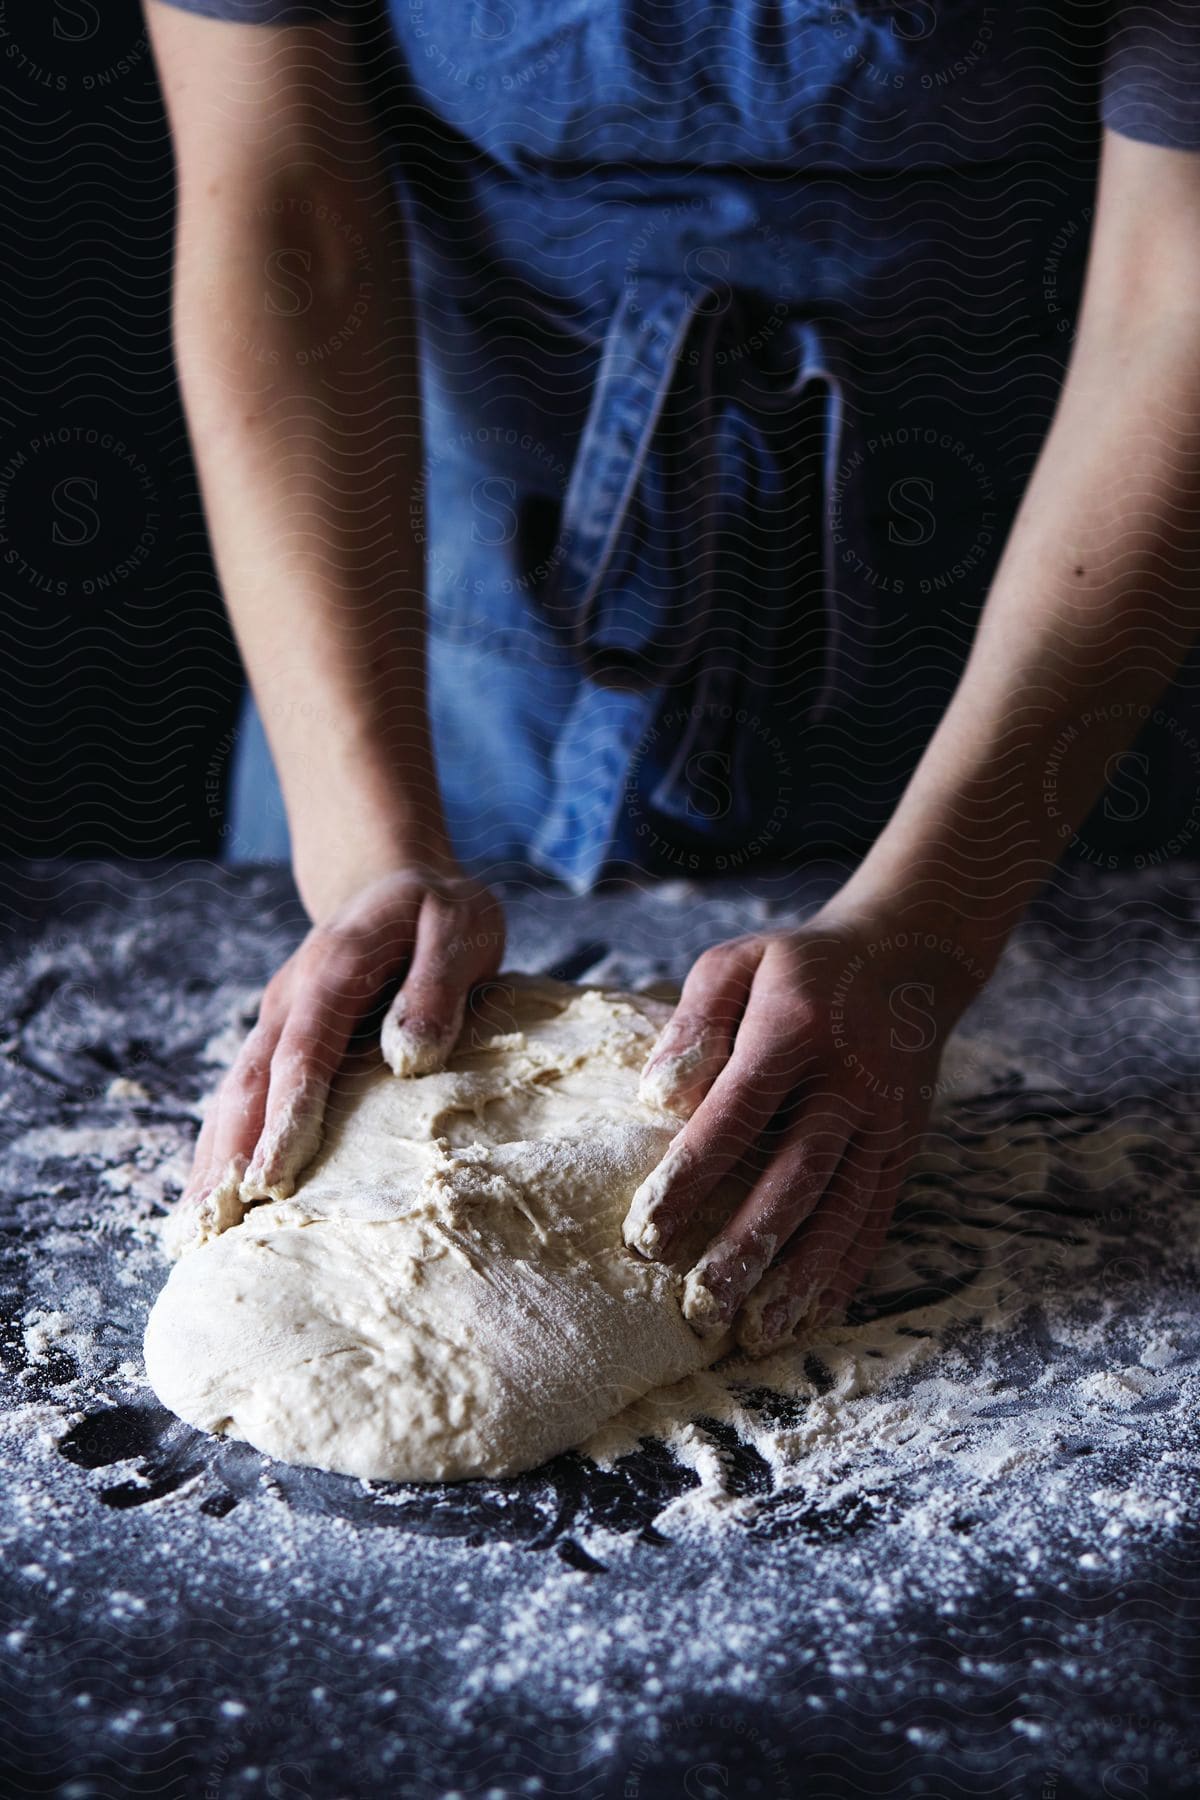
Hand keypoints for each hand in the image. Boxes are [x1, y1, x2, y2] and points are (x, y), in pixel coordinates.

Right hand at [183, 864, 504, 1216]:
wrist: (395, 876)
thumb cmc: (439, 911)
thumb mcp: (460, 929)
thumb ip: (436, 987)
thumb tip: (409, 1057)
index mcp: (335, 969)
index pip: (304, 1054)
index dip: (285, 1118)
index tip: (272, 1180)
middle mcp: (291, 996)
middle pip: (249, 1082)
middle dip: (231, 1155)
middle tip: (217, 1225)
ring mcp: (277, 1016)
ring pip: (233, 1091)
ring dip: (214, 1157)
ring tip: (198, 1227)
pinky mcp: (278, 1035)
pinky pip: (241, 1093)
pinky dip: (222, 1142)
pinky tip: (214, 1194)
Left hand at [622, 907, 981, 1355]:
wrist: (908, 957)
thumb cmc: (797, 968)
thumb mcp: (736, 963)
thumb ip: (694, 1023)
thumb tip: (658, 1096)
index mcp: (795, 1027)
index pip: (737, 1111)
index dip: (692, 1175)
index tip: (647, 1233)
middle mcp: (850, 1078)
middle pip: (796, 1173)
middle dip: (746, 1244)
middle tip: (699, 1304)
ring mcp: (886, 1118)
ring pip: (845, 1207)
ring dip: (801, 1275)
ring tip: (757, 1331)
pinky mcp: (906, 1146)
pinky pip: (877, 1214)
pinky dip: (846, 1268)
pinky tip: (812, 1313)